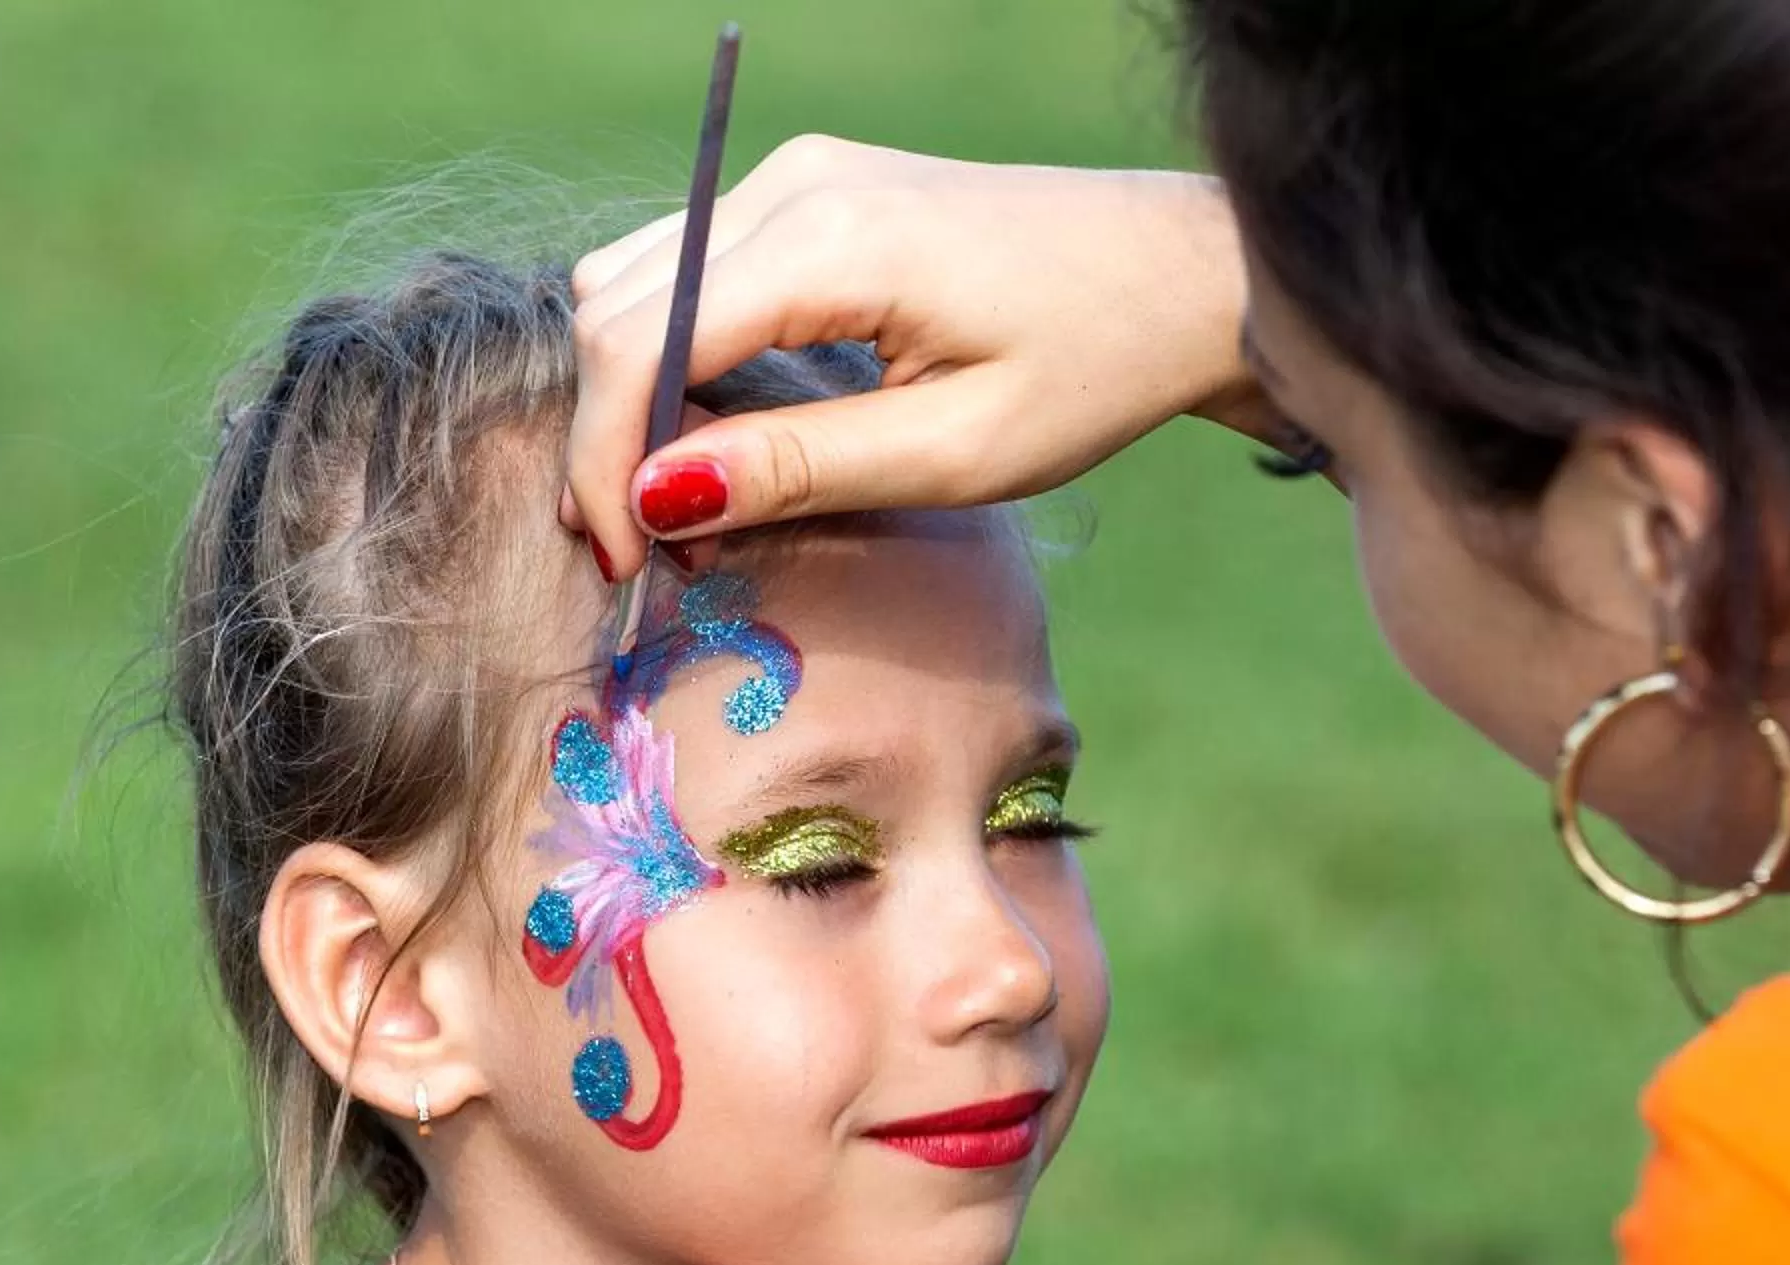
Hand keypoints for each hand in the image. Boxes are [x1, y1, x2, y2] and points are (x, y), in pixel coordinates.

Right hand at [565, 139, 1267, 573]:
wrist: (1183, 276)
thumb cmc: (1094, 367)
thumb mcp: (954, 452)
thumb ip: (798, 470)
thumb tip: (658, 498)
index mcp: (829, 240)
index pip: (638, 344)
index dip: (606, 463)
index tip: (625, 564)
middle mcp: (795, 183)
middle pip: (616, 306)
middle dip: (609, 438)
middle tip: (647, 557)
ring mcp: (799, 174)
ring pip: (636, 282)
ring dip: (633, 397)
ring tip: (686, 506)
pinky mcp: (813, 191)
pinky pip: (692, 270)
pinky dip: (675, 356)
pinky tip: (720, 439)